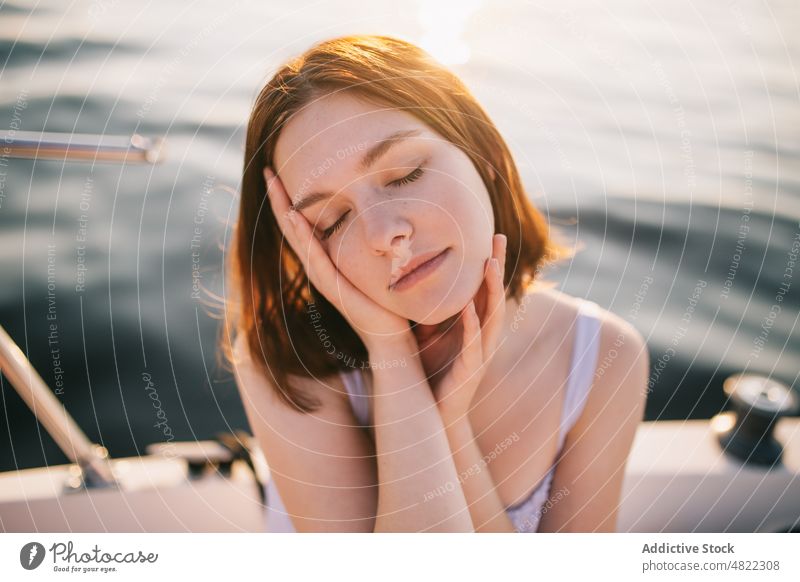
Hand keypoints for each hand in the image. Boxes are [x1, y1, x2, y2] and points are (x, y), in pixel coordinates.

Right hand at [264, 167, 412, 352]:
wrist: (390, 338)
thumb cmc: (384, 304)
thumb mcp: (372, 267)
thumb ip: (368, 246)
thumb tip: (379, 221)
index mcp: (326, 260)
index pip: (302, 224)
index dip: (290, 199)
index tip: (280, 172)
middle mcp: (319, 267)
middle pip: (292, 227)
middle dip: (279, 197)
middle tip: (267, 169)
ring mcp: (324, 277)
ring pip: (297, 238)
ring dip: (284, 209)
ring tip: (273, 184)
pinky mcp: (334, 287)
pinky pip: (315, 256)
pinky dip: (303, 235)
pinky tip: (295, 215)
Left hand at [428, 233, 507, 419]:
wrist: (432, 411)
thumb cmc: (431, 371)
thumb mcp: (426, 333)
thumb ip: (425, 310)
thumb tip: (405, 280)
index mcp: (474, 324)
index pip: (484, 286)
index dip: (490, 260)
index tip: (490, 232)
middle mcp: (483, 334)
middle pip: (494, 293)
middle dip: (497, 265)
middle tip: (497, 236)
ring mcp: (480, 351)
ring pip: (492, 315)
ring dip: (492, 289)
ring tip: (489, 264)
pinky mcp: (471, 369)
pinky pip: (474, 344)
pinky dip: (473, 326)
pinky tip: (469, 310)